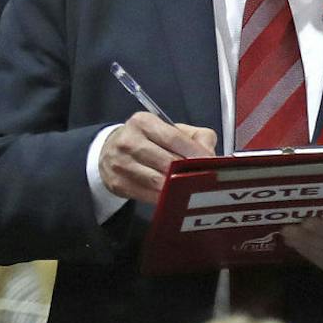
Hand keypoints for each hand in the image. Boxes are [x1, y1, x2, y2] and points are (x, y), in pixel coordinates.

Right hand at [98, 112, 218, 205]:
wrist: (110, 151)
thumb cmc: (148, 140)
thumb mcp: (170, 129)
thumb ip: (196, 137)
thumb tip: (210, 155)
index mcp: (144, 123)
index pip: (174, 138)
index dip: (195, 153)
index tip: (211, 163)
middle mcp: (129, 141)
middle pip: (167, 162)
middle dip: (189, 172)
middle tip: (207, 180)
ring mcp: (121, 164)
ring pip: (157, 181)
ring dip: (178, 188)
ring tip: (194, 190)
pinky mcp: (118, 184)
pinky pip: (147, 195)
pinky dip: (165, 199)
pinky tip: (176, 198)